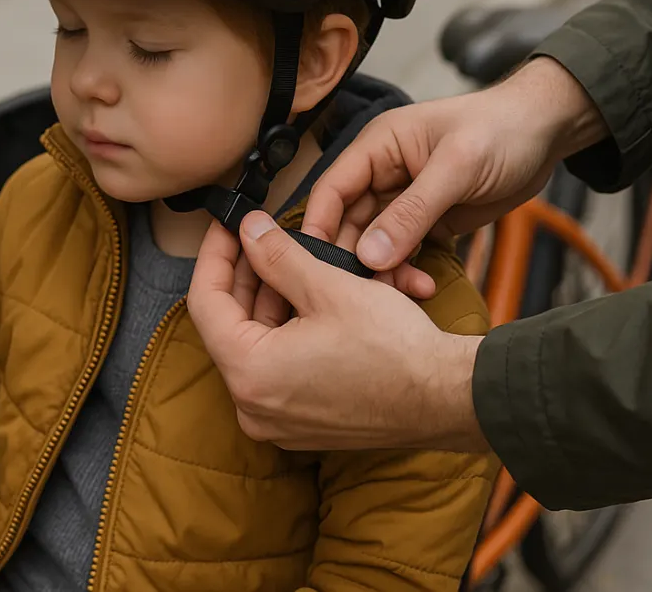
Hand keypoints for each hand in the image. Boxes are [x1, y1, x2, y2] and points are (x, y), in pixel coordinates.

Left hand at [188, 210, 487, 451]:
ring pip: (259, 344)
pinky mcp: (303, 423)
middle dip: (247, 275)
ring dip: (273, 300)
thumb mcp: (328, 288)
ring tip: (294, 258)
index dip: (215, 255)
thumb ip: (277, 256)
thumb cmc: (394, 348)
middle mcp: (254, 406)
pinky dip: (290, 330)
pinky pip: (281, 368)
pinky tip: (312, 295)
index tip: (229, 227)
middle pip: (231, 325)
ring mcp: (278, 421)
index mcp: (250, 373)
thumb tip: (248, 230)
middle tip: (261, 235)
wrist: (446, 398)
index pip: (206, 302)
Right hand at [304, 57, 605, 270]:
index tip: (315, 267)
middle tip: (370, 294)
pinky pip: (405, 252)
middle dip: (358, 259)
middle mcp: (384, 174)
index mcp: (379, 147)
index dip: (319, 227)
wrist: (548, 133)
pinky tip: (425, 286)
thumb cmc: (502, 130)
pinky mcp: (429, 221)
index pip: (332, 189)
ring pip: (377, 244)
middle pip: (350, 223)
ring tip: (411, 290)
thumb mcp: (455, 168)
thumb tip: (369, 255)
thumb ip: (412, 212)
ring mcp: (406, 200)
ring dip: (386, 270)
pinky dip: (409, 271)